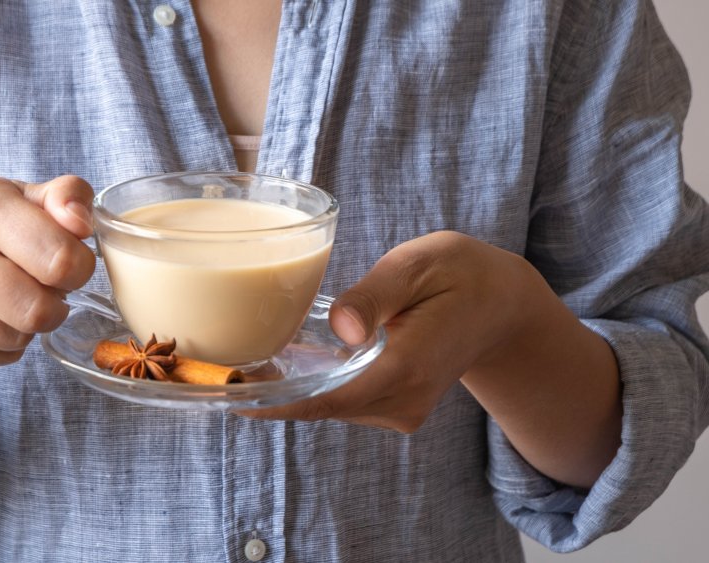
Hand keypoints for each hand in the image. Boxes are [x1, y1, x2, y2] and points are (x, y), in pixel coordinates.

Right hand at [0, 175, 95, 365]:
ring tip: (17, 300)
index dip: (80, 269)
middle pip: (37, 311)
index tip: (70, 264)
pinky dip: (6, 345)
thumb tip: (81, 224)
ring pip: (15, 339)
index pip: (59, 259)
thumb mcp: (24, 195)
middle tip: (47, 290)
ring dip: (30, 327)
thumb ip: (67, 197)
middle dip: (56, 306)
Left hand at [242, 231, 532, 430]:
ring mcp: (403, 410)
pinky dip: (313, 385)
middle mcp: (405, 400)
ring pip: (330, 406)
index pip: (331, 398)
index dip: (278, 402)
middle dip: (273, 392)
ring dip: (290, 389)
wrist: (501, 306)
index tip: (234, 396)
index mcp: (408, 366)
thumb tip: (341, 328)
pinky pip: (343, 401)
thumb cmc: (458, 275)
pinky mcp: (396, 406)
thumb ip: (376, 296)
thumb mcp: (418, 266)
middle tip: (221, 368)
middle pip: (323, 406)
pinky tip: (286, 362)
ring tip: (246, 361)